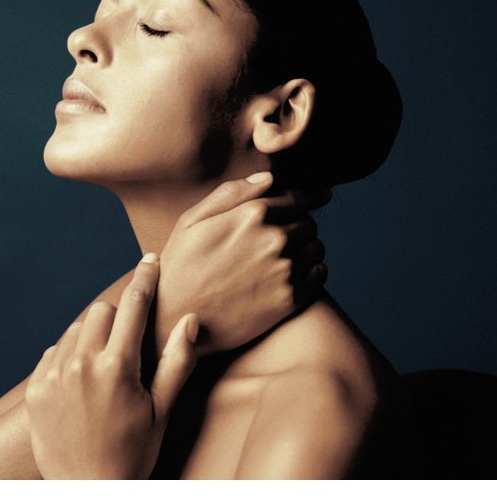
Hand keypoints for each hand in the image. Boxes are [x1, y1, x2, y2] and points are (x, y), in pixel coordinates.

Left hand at [25, 255, 197, 478]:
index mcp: (117, 368)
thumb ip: (178, 361)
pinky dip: (69, 355)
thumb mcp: (163, 411)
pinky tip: (83, 381)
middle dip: (119, 317)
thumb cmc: (134, 453)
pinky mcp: (35, 390)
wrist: (87, 494)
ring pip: (76, 328)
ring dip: (93, 334)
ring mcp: (53, 377)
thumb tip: (191, 319)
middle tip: (129, 345)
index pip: (133, 305)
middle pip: (102, 310)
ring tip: (107, 368)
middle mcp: (81, 365)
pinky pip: (54, 350)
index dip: (145, 278)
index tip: (150, 259)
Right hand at [155, 171, 326, 357]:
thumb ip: (232, 193)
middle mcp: (274, 239)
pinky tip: (288, 276)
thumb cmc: (180, 267)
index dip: (296, 203)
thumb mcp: (192, 220)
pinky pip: (320, 273)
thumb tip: (269, 177)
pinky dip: (311, 271)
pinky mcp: (290, 300)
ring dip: (305, 249)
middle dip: (296, 227)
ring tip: (280, 259)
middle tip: (275, 241)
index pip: (298, 198)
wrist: (176, 319)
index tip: (293, 211)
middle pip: (308, 223)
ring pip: (316, 247)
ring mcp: (285, 271)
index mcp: (253, 214)